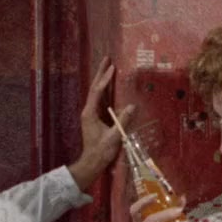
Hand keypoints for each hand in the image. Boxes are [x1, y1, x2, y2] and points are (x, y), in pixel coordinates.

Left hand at [68, 58, 134, 190]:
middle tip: (107, 58)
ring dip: (102, 79)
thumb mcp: (114, 137)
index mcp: (90, 113)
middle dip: (100, 73)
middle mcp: (88, 111)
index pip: (97, 92)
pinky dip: (105, 89)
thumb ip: (123, 121)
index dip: (104, 80)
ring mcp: (91, 114)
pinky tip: (110, 84)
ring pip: (97, 92)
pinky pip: (100, 99)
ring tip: (108, 67)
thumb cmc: (101, 151)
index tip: (112, 68)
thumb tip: (132, 106)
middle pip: (94, 88)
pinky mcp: (96, 117)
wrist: (92, 162)